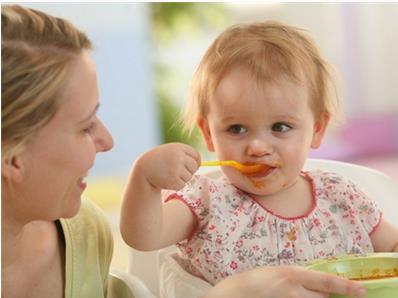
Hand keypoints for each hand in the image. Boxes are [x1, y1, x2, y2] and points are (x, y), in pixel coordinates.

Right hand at [136, 142, 200, 190]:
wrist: (143, 169)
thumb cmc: (159, 160)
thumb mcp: (170, 151)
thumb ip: (184, 155)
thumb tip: (199, 164)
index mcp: (179, 147)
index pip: (196, 156)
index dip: (195, 162)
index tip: (190, 166)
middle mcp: (179, 157)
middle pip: (194, 167)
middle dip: (189, 171)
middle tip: (177, 172)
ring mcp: (176, 169)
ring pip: (189, 177)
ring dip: (181, 178)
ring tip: (169, 174)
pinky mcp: (173, 180)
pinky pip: (182, 185)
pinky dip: (176, 185)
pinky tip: (167, 180)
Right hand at [205, 266, 366, 297]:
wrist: (236, 293)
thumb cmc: (256, 280)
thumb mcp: (278, 273)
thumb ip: (297, 278)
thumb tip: (316, 284)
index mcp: (292, 275)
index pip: (326, 281)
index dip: (346, 286)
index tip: (362, 290)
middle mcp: (293, 291)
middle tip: (331, 296)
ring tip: (299, 296)